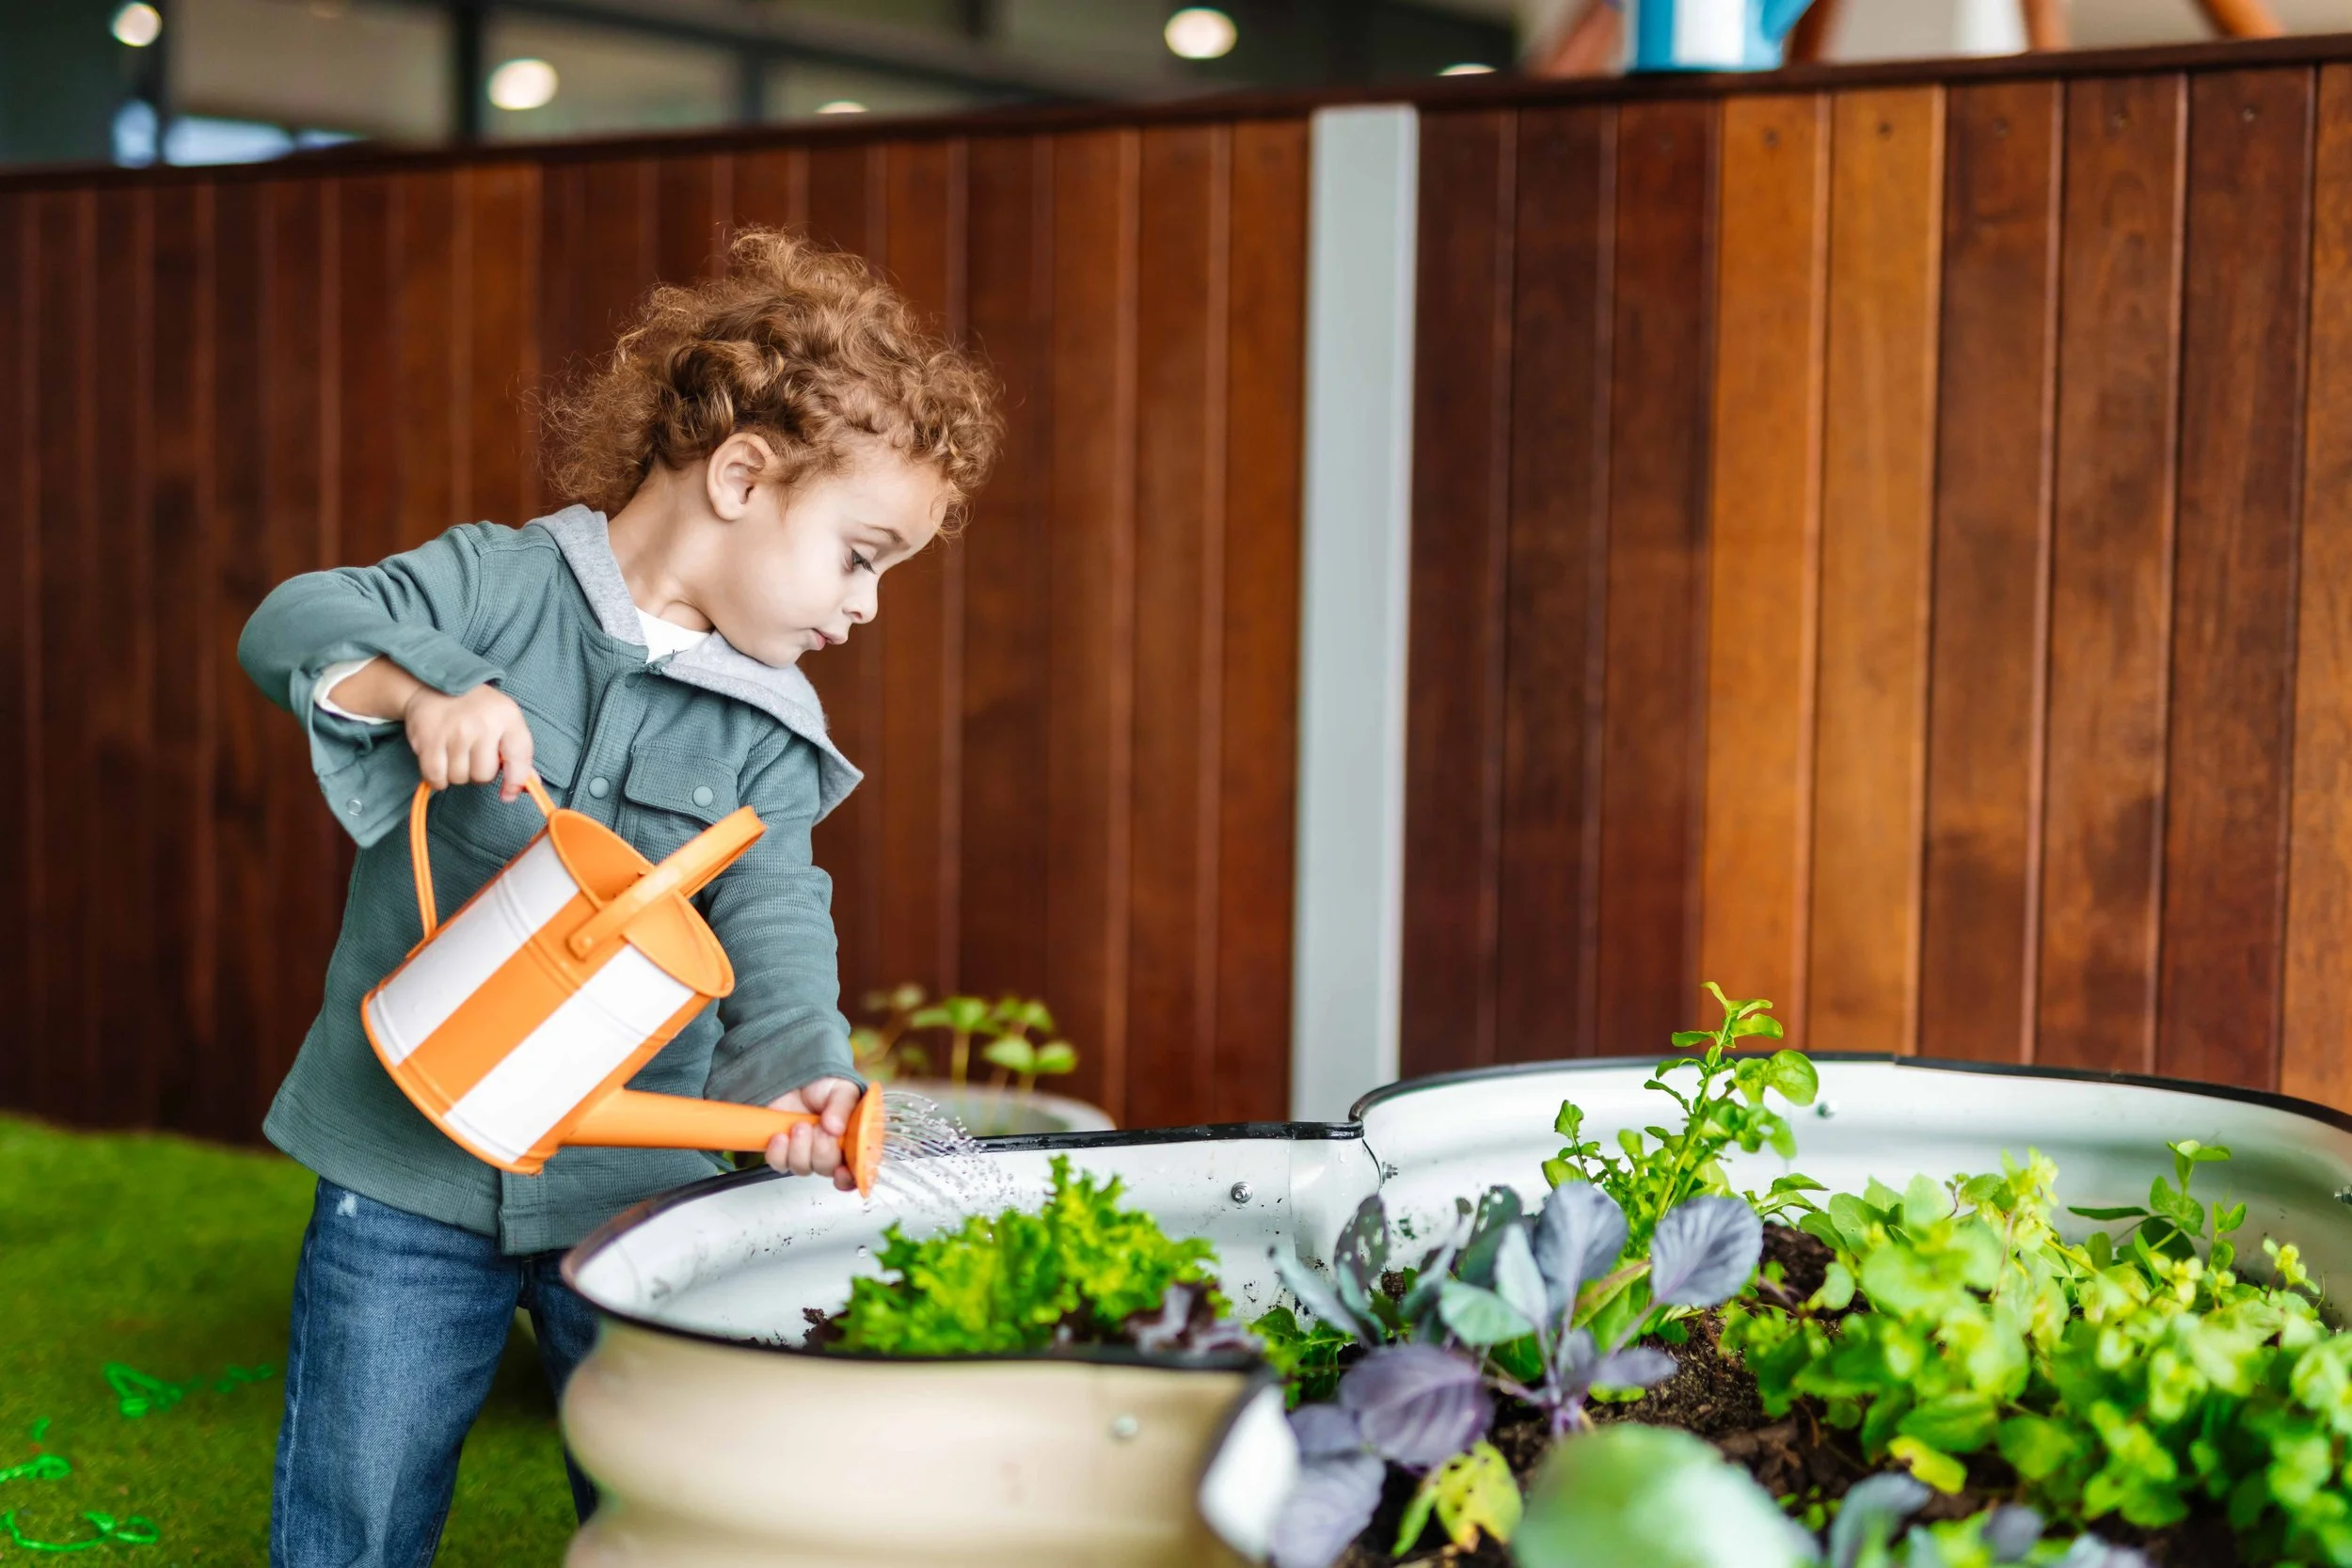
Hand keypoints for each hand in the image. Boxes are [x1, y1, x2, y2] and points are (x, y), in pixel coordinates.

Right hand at [403, 684, 537, 801]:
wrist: (433, 687)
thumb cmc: (476, 709)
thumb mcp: (505, 720)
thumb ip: (519, 753)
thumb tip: (530, 786)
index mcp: (507, 717)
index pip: (519, 757)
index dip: (515, 781)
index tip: (509, 793)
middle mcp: (482, 724)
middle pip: (484, 775)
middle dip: (479, 772)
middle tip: (473, 755)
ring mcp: (454, 732)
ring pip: (460, 778)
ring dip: (458, 774)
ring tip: (456, 753)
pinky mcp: (428, 740)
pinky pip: (437, 778)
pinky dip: (438, 778)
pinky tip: (441, 763)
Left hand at [765, 1077, 861, 1190]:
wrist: (796, 1078)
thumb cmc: (825, 1085)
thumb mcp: (842, 1090)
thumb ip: (843, 1106)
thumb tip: (835, 1128)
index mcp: (853, 1142)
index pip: (856, 1171)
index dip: (849, 1177)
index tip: (841, 1170)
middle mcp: (831, 1152)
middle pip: (827, 1169)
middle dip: (822, 1150)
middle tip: (818, 1128)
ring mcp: (806, 1153)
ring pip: (803, 1168)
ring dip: (799, 1148)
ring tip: (799, 1125)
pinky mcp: (783, 1152)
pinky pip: (779, 1163)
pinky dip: (779, 1152)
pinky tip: (781, 1135)